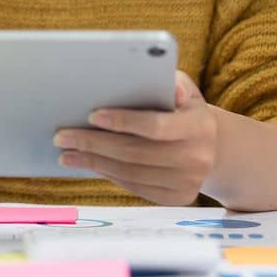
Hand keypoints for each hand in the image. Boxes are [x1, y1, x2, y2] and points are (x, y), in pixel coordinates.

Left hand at [53, 71, 217, 204]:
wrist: (214, 147)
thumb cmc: (185, 110)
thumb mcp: (184, 89)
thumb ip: (169, 82)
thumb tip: (152, 78)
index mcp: (198, 127)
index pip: (155, 126)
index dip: (123, 121)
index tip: (91, 115)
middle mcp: (196, 159)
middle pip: (134, 153)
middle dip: (93, 143)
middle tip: (62, 136)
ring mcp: (187, 183)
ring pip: (130, 173)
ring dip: (93, 162)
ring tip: (66, 152)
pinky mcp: (176, 198)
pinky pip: (134, 187)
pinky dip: (108, 174)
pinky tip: (89, 163)